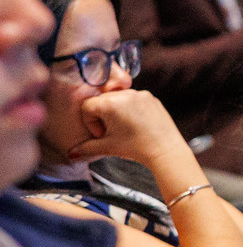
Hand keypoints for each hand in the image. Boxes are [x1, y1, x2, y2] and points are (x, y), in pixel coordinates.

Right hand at [73, 88, 188, 165]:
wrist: (166, 150)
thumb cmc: (137, 148)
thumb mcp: (107, 147)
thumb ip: (86, 148)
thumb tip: (72, 153)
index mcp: (111, 103)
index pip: (87, 106)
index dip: (90, 122)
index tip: (101, 134)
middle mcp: (126, 94)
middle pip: (102, 101)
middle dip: (102, 116)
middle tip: (111, 132)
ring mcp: (141, 94)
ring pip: (117, 99)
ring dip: (115, 111)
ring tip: (123, 128)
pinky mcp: (151, 97)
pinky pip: (133, 99)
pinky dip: (129, 109)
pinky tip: (135, 124)